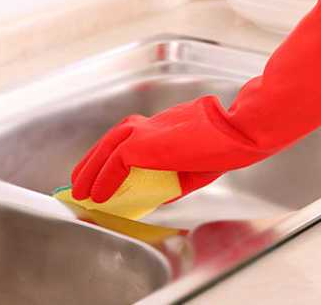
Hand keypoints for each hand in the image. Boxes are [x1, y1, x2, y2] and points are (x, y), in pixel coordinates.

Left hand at [70, 96, 269, 202]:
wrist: (238, 133)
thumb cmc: (228, 147)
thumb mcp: (197, 169)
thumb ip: (175, 181)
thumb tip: (159, 196)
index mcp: (168, 126)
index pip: (132, 138)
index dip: (116, 156)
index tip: (109, 173)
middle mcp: (153, 124)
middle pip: (113, 139)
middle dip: (95, 161)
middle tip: (82, 180)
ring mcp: (146, 131)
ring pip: (107, 148)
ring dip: (91, 170)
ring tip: (83, 191)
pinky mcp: (143, 143)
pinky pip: (115, 163)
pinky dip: (104, 180)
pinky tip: (99, 195)